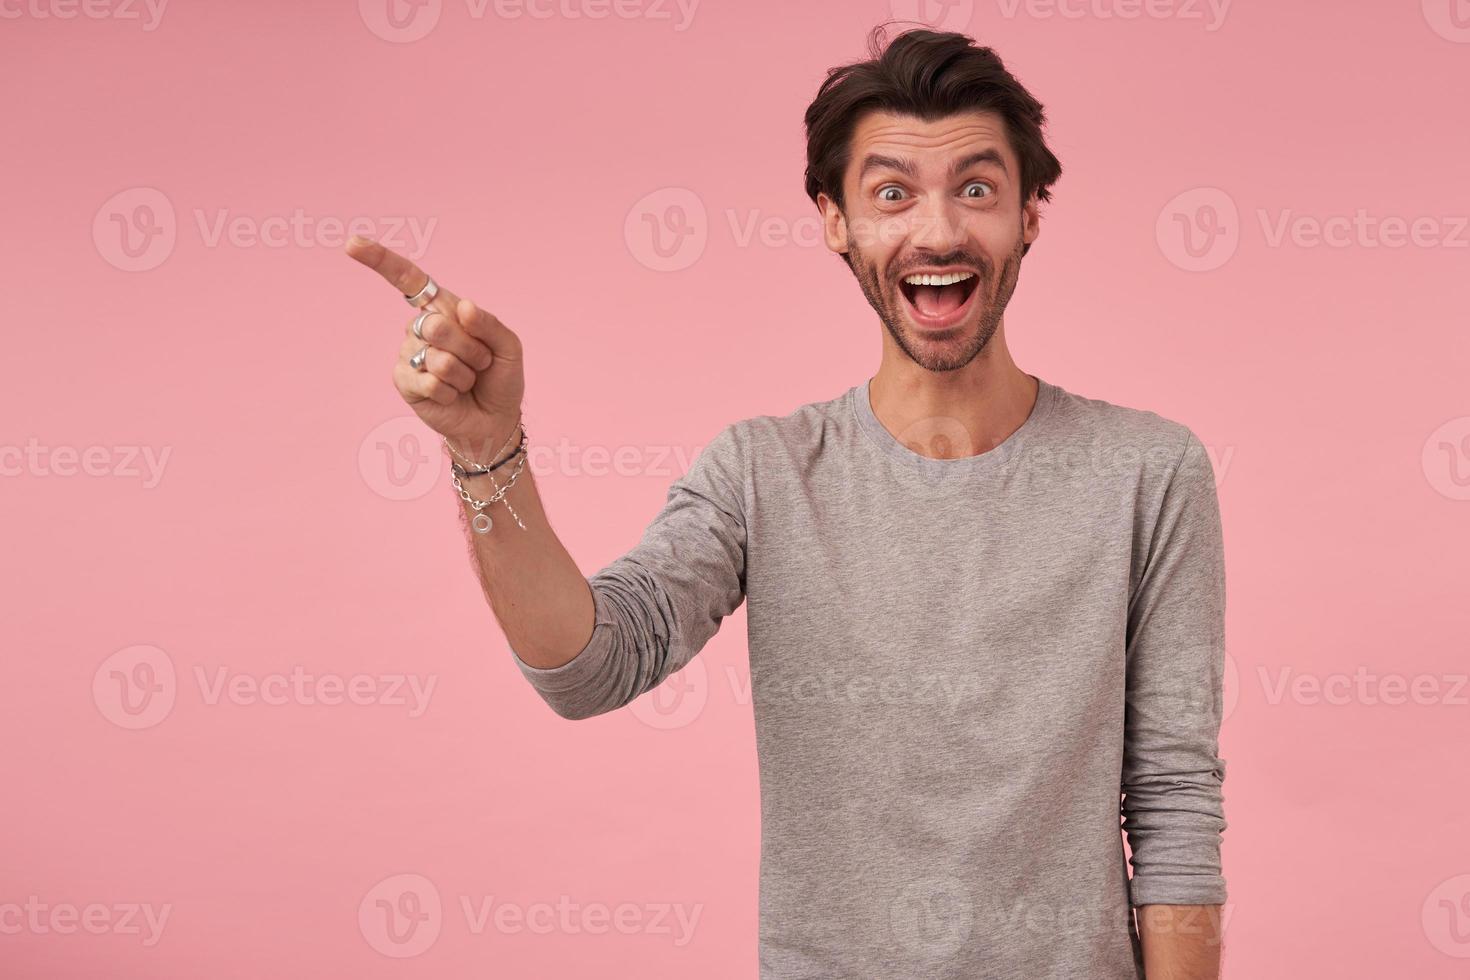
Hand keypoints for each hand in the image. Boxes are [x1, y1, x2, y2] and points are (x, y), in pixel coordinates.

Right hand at [345, 235, 524, 457]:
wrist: (494, 419)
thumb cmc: (499, 377)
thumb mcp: (507, 346)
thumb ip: (489, 324)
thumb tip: (463, 307)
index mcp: (443, 309)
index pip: (409, 280)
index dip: (381, 260)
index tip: (352, 244)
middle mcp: (420, 327)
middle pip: (435, 325)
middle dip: (471, 349)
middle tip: (480, 363)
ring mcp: (409, 354)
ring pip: (439, 358)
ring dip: (465, 374)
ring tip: (468, 380)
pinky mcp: (403, 382)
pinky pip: (430, 382)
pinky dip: (452, 392)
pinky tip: (453, 395)